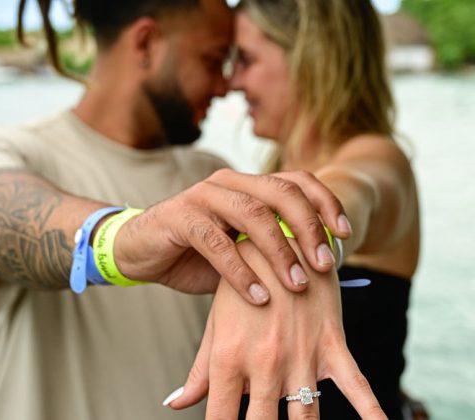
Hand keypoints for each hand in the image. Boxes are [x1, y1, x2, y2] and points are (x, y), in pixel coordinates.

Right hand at [113, 169, 350, 304]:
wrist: (142, 251)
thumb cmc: (197, 254)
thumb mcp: (242, 251)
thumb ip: (271, 252)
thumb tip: (320, 272)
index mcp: (248, 185)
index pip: (296, 181)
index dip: (325, 203)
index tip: (345, 234)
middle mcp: (229, 182)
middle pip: (281, 191)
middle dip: (310, 227)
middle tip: (326, 264)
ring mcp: (203, 196)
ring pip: (252, 213)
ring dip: (280, 250)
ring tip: (298, 285)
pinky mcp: (180, 217)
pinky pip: (216, 242)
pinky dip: (240, 272)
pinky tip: (257, 297)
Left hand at [168, 239, 385, 418]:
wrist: (277, 241)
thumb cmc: (241, 287)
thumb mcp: (216, 325)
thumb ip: (200, 369)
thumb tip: (173, 404)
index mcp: (229, 358)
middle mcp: (264, 363)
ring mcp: (301, 355)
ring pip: (306, 416)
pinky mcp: (331, 344)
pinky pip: (356, 384)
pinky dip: (371, 412)